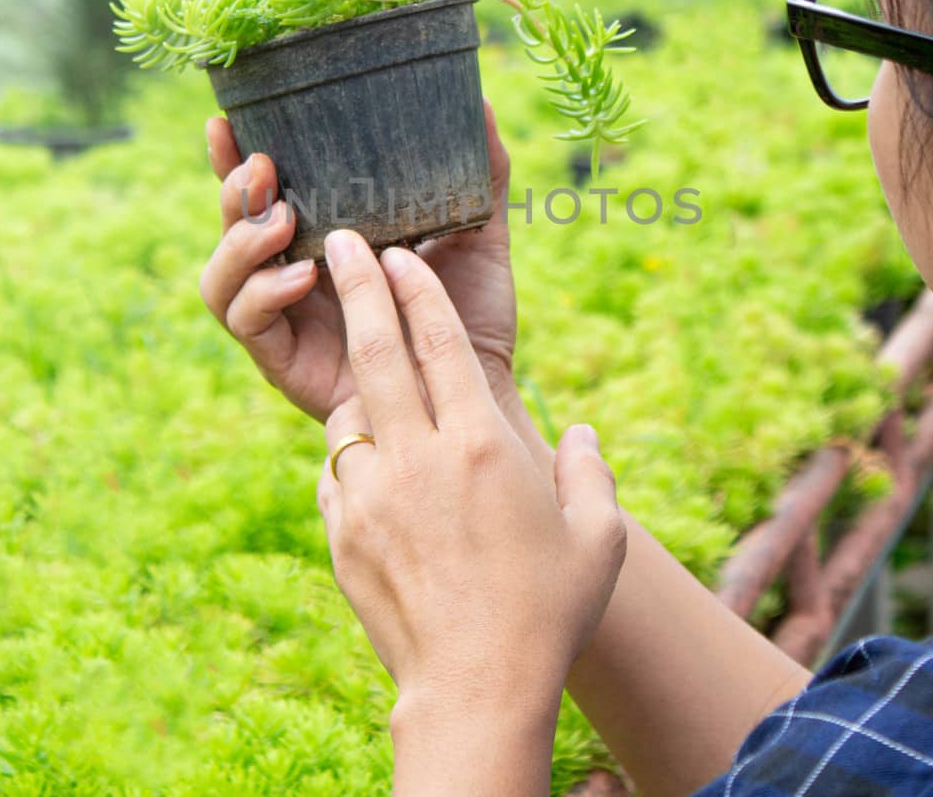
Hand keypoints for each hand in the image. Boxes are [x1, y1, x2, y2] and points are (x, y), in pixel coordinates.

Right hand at [199, 96, 524, 430]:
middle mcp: (289, 275)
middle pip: (229, 227)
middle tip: (265, 169)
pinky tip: (303, 277)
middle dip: (234, 193)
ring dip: (239, 242)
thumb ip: (479, 175)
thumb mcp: (477, 235)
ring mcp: (282, 320)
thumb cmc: (470, 317)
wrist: (480, 390)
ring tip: (282, 221)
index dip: (232, 160)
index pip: (263, 193)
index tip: (226, 121)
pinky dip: (263, 293)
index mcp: (322, 240)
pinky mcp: (282, 361)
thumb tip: (481, 104)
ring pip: (219, 276)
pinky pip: (246, 323)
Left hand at [313, 228, 626, 725]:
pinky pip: (335, 472)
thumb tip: (579, 435)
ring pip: (348, 412)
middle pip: (378, 351)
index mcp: (482, 445)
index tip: (399, 253)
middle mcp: (419, 459)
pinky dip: (349, 456)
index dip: (417, 290)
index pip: (439, 343)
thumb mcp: (598, 539)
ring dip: (355, 382)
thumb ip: (591, 473)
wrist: (475, 691)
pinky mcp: (340, 534)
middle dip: (359, 287)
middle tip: (342, 241)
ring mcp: (370, 496)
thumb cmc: (548, 613)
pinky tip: (369, 462)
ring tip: (364, 367)